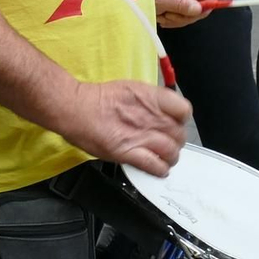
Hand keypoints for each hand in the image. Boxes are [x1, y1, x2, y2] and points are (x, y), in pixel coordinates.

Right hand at [52, 79, 188, 175]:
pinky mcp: (129, 153)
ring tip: (166, 158)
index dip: (181, 119)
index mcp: (151, 98)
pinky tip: (159, 169)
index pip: (183, 110)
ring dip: (171, 157)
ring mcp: (141, 136)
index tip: (176, 122)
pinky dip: (160, 169)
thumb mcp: (129, 89)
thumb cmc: (96, 98)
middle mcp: (151, 117)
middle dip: (176, 140)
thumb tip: (157, 111)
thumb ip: (148, 101)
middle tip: (169, 143)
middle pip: (179, 134)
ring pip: (171, 151)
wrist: (75, 108)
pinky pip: (154, 165)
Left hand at [152, 0, 213, 27]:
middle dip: (184, 17)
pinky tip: (159, 14)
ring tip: (161, 13)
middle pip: (199, 10)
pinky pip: (178, 17)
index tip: (191, 14)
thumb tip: (200, 8)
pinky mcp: (173, 4)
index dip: (205, 8)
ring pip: (188, 16)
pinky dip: (169, 19)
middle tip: (168, 13)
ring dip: (174, 19)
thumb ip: (182, 4)